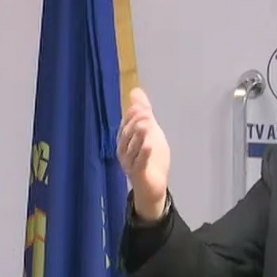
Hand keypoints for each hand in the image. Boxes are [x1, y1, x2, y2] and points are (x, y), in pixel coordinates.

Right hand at [117, 87, 171, 220]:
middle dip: (135, 123)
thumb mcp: (150, 131)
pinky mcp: (139, 174)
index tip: (140, 106)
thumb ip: (144, 112)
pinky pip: (140, 162)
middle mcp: (124, 150)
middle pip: (127, 135)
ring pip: (132, 148)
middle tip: (145, 113)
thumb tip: (136, 90)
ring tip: (146, 125)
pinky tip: (149, 144)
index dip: (132, 116)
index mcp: (125, 140)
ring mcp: (130, 163)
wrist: (153, 185)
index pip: (126, 125)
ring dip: (139, 136)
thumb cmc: (150, 158)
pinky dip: (144, 153)